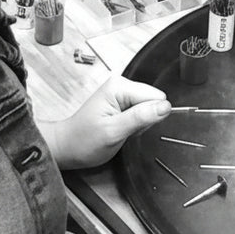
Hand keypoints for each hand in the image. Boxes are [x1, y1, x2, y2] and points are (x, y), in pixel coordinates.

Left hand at [39, 76, 170, 170]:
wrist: (69, 147)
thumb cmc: (85, 140)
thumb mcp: (114, 131)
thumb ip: (140, 117)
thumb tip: (165, 107)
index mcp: (119, 87)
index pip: (156, 96)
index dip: (149, 116)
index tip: (133, 127)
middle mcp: (121, 86)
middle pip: (153, 102)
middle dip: (144, 121)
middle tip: (124, 130)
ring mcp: (121, 94)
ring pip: (149, 109)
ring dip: (139, 125)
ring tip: (120, 131)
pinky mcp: (121, 104)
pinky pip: (141, 114)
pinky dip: (135, 126)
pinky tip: (121, 130)